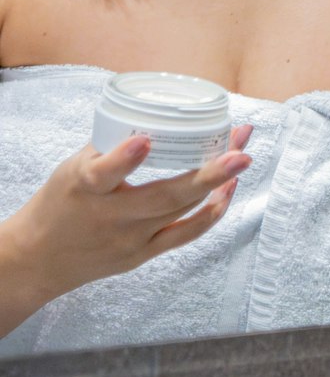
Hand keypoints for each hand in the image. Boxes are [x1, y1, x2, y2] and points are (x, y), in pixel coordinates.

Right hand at [2, 122, 253, 317]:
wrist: (39, 260)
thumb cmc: (60, 202)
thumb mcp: (72, 167)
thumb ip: (111, 145)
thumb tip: (157, 116)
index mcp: (85, 188)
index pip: (103, 174)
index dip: (125, 159)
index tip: (146, 142)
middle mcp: (111, 218)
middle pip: (164, 197)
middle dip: (208, 172)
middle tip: (239, 149)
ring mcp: (131, 240)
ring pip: (182, 212)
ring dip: (218, 183)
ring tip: (243, 154)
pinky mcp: (142, 256)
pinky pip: (185, 234)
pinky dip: (211, 212)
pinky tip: (229, 189)